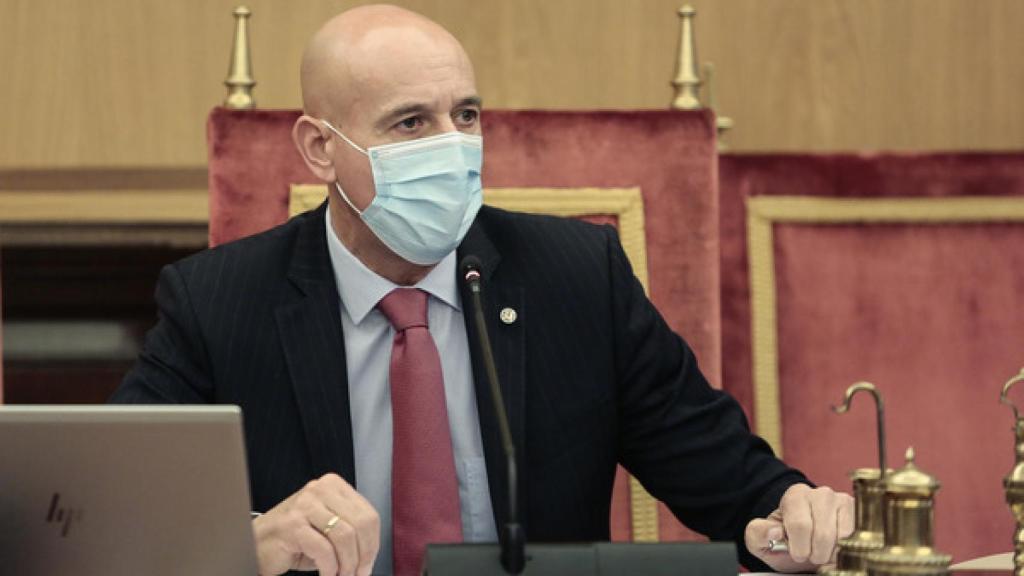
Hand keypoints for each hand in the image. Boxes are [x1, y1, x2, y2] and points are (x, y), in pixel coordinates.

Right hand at [252, 473, 379, 575]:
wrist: (257, 544)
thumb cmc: (295, 539)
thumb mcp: (328, 528)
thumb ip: (351, 532)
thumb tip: (370, 556)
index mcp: (333, 486)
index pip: (369, 514)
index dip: (373, 545)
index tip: (368, 565)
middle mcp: (320, 490)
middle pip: (361, 524)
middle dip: (363, 556)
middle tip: (357, 575)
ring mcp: (305, 505)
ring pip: (344, 537)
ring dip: (346, 565)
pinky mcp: (292, 525)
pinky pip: (324, 550)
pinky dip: (330, 568)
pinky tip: (327, 575)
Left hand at [744, 484, 853, 572]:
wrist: (806, 541)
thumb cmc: (785, 541)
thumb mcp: (762, 540)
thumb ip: (758, 534)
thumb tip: (774, 531)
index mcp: (795, 495)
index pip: (800, 525)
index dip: (799, 547)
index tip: (796, 553)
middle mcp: (820, 493)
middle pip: (823, 534)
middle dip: (816, 553)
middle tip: (811, 555)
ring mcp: (841, 501)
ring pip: (842, 537)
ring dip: (831, 553)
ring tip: (822, 551)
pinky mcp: (858, 513)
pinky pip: (856, 538)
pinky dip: (845, 550)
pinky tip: (835, 548)